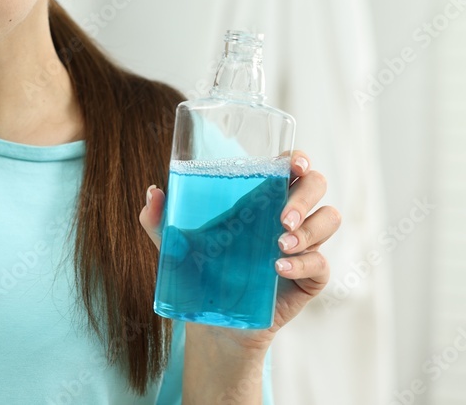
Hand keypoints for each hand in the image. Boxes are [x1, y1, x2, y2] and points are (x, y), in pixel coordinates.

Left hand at [139, 150, 341, 349]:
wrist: (213, 323)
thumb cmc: (197, 274)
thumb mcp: (174, 246)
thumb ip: (157, 220)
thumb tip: (154, 191)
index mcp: (259, 198)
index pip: (290, 166)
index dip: (297, 159)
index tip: (294, 164)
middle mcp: (286, 216)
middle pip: (317, 185)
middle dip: (305, 195)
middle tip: (282, 217)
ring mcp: (303, 246)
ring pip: (329, 219)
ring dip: (310, 229)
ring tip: (279, 245)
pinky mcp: (311, 277)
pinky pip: (322, 263)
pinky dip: (304, 263)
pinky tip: (279, 269)